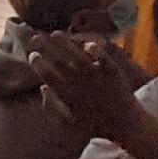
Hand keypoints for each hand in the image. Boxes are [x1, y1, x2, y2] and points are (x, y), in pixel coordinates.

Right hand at [26, 31, 148, 146]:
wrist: (125, 125)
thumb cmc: (94, 124)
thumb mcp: (68, 124)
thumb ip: (52, 108)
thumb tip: (43, 87)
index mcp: (68, 97)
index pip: (48, 76)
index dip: (38, 64)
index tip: (32, 55)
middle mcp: (81, 84)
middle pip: (59, 62)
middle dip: (45, 48)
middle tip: (35, 38)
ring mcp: (97, 77)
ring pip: (78, 55)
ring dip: (65, 43)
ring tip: (55, 34)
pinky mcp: (113, 72)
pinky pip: (102, 57)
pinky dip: (94, 49)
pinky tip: (86, 44)